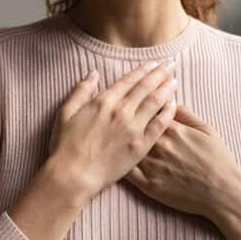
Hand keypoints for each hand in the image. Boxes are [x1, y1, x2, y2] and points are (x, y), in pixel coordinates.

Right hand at [47, 61, 178, 200]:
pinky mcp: (141, 146)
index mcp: (104, 101)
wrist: (72, 176)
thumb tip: (93, 73)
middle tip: (171, 64)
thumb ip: (81, 90)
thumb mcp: (66, 113)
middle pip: (146, 87)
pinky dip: (168, 112)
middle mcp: (122, 111)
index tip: (153, 63)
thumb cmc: (65, 146)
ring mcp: (133, 128)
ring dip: (167, 89)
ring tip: (175, 79)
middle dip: (160, 73)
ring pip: (156, 102)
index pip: (129, 80)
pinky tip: (174, 104)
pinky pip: (160, 125)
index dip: (143, 70)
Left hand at [124, 103, 240, 220]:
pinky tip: (116, 158)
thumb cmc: (217, 159)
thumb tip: (169, 100)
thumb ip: (185, 114)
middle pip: (134, 127)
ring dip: (120, 140)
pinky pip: (127, 173)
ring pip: (127, 148)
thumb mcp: (206, 129)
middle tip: (120, 117)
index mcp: (173, 129)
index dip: (140, 105)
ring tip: (114, 135)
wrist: (222, 191)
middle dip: (127, 120)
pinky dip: (120, 163)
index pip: (148, 110)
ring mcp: (153, 166)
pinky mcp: (149, 185)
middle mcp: (159, 145)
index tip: (136, 102)